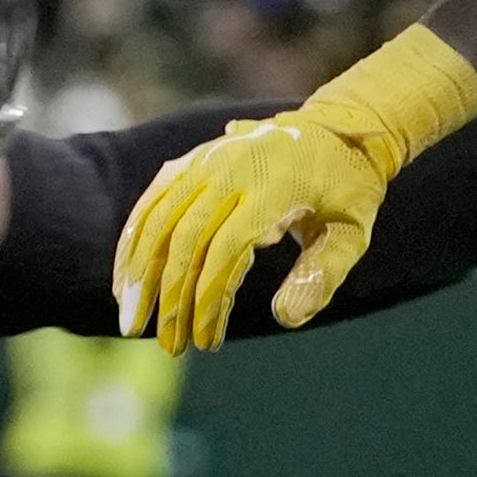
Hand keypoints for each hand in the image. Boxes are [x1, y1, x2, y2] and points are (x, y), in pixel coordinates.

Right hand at [109, 23, 476, 350]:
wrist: (339, 131)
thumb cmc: (347, 190)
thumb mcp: (352, 233)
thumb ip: (322, 275)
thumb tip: (286, 318)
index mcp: (273, 185)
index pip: (226, 249)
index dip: (209, 299)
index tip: (206, 341)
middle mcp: (232, 167)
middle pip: (185, 238)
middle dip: (169, 297)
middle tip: (166, 345)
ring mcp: (207, 159)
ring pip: (158, 218)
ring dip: (139, 273)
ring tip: (131, 319)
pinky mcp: (193, 160)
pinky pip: (152, 198)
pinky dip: (133, 239)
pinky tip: (125, 278)